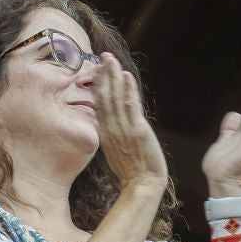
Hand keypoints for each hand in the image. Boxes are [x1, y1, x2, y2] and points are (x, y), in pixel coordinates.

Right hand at [95, 54, 168, 193]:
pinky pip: (130, 106)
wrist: (142, 185)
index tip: (98, 69)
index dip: (99, 85)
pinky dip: (127, 90)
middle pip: (104, 97)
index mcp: (105, 132)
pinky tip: (126, 76)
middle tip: (103, 56)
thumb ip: (112, 134)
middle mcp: (111, 128)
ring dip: (113, 77)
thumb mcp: (115, 151)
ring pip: (115, 98)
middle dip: (104, 75)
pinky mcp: (137, 130)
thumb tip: (110, 124)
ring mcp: (123, 128)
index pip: (99, 104)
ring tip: (111, 59)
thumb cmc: (132, 171)